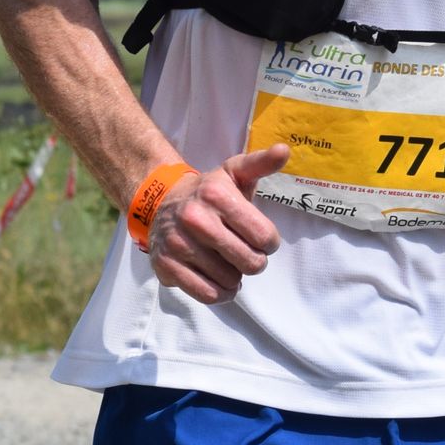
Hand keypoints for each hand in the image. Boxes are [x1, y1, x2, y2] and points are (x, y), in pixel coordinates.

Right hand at [149, 144, 288, 303]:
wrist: (160, 202)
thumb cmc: (209, 191)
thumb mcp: (235, 172)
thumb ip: (261, 163)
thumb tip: (284, 150)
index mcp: (217, 194)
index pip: (264, 236)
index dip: (269, 242)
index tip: (261, 238)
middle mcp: (195, 219)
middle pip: (250, 262)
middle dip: (255, 261)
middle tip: (246, 253)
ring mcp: (178, 244)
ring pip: (230, 280)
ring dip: (236, 277)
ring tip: (228, 262)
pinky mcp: (166, 266)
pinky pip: (207, 294)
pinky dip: (220, 293)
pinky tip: (219, 280)